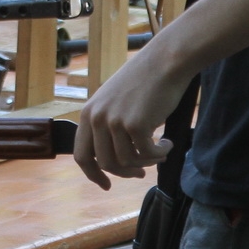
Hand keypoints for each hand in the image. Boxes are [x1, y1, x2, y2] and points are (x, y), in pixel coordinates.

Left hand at [72, 48, 190, 188]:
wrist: (163, 62)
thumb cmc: (144, 82)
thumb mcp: (114, 102)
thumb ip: (108, 125)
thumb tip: (115, 159)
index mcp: (88, 113)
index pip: (81, 154)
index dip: (93, 174)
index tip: (106, 185)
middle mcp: (97, 118)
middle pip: (105, 163)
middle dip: (123, 173)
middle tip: (140, 174)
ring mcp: (115, 122)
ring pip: (127, 162)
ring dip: (146, 162)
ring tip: (159, 151)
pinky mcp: (136, 125)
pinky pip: (147, 155)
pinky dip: (159, 154)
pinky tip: (167, 144)